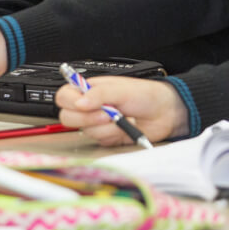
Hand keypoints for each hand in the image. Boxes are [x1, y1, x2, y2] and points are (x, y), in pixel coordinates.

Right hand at [55, 77, 188, 145]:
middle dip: (88, 117)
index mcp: (89, 90)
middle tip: (107, 113)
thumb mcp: (121, 89)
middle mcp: (90, 107)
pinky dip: (114, 135)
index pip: (64, 96)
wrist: (164, 113)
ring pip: (86, 131)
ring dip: (106, 126)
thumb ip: (99, 94)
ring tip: (122, 118)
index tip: (84, 103)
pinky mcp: (106, 137)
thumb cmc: (145, 95)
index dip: (70, 101)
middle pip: (68, 117)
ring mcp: (97, 123)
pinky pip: (100, 141)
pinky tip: (125, 127)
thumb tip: (80, 102)